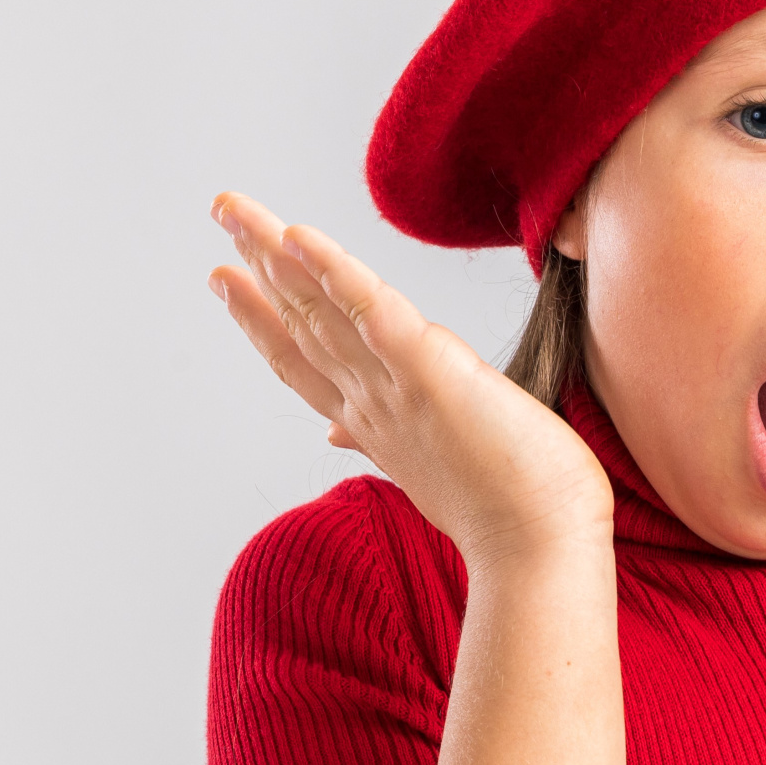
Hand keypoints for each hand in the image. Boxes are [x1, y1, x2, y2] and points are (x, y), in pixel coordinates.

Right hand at [208, 193, 614, 564]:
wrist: (541, 549)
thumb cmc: (511, 512)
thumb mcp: (434, 469)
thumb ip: (386, 438)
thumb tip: (341, 435)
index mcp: (376, 424)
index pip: (306, 362)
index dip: (263, 320)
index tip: (231, 282)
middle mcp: (371, 405)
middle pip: (301, 325)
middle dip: (258, 270)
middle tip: (224, 218)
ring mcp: (395, 389)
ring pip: (321, 311)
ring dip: (276, 257)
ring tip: (237, 215)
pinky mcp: (431, 372)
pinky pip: (374, 312)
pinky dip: (335, 272)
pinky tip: (301, 238)